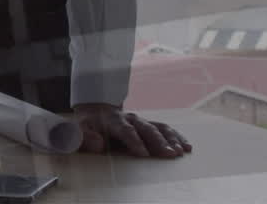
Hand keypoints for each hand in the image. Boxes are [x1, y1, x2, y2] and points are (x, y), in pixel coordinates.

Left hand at [74, 103, 191, 157]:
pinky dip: (177, 137)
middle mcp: (130, 119)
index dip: (134, 141)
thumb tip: (98, 144)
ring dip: (171, 139)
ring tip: (180, 152)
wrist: (95, 111)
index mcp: (113, 120)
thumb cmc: (89, 125)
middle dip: (158, 142)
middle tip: (169, 154)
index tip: (143, 153)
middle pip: (146, 129)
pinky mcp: (149, 125)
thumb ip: (85, 137)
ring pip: (158, 128)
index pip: (125, 130)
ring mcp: (141, 121)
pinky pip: (165, 129)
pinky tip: (186, 146)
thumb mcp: (80, 129)